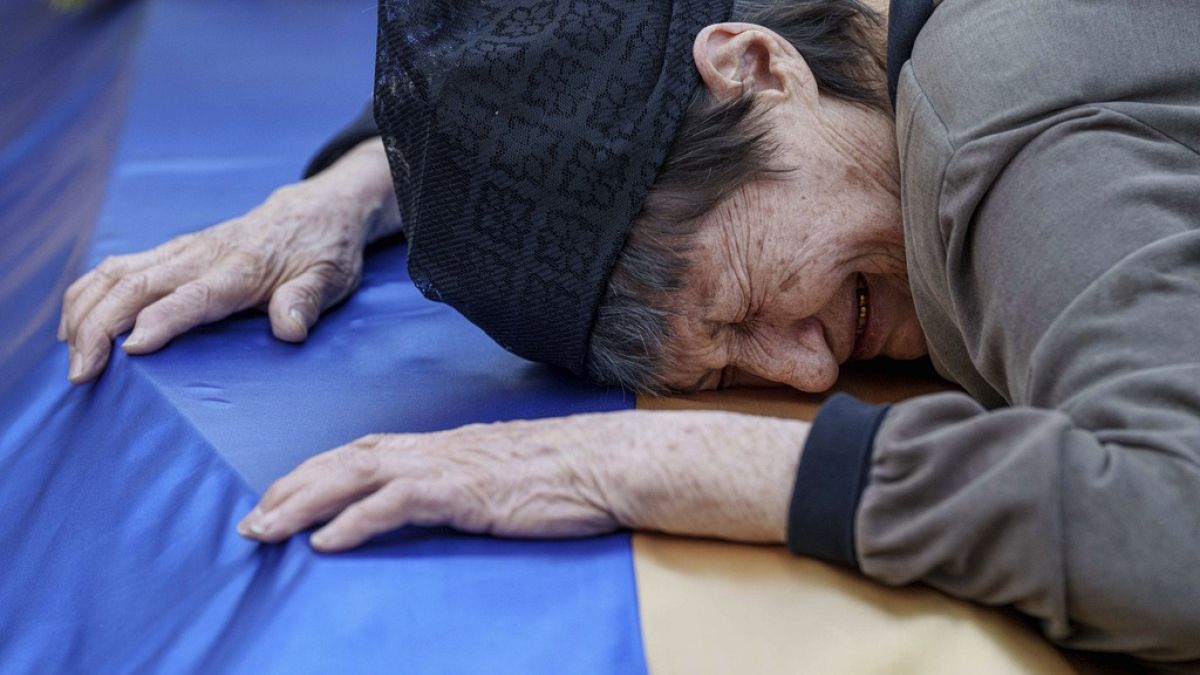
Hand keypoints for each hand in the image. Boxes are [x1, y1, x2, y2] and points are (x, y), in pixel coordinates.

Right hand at [60, 138, 398, 382]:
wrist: (317, 211)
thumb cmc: (324, 252)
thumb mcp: (330, 279)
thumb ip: (307, 302)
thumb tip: (290, 328)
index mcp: (240, 269)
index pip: (192, 297)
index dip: (161, 321)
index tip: (130, 350)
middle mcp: (202, 256)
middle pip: (136, 285)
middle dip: (99, 327)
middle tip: (81, 373)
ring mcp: (182, 251)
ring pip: (116, 272)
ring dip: (84, 310)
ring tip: (70, 355)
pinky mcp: (172, 253)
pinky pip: (118, 268)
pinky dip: (88, 295)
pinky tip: (74, 326)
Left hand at [237, 411, 807, 551]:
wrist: (609, 462)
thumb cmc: (566, 474)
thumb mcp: (504, 476)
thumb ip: (466, 484)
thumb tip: (440, 501)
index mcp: (443, 446)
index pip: (364, 452)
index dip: (316, 473)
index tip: (280, 496)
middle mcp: (436, 449)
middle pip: (345, 460)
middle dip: (293, 489)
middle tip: (251, 522)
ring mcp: (449, 466)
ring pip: (357, 476)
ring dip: (305, 503)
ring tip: (265, 531)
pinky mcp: (464, 491)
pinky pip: (397, 503)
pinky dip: (354, 520)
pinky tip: (326, 542)